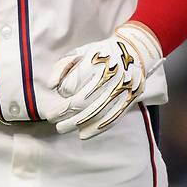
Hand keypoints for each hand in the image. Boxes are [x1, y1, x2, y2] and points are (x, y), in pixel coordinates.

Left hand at [46, 22, 163, 138]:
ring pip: (94, 113)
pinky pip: (111, 119)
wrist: (135, 52)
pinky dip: (95, 129)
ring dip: (74, 124)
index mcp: (95, 61)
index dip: (62, 91)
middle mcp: (108, 75)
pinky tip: (82, 134)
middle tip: (51, 117)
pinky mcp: (129, 99)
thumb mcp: (80, 52)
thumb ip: (61, 66)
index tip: (61, 93)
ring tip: (61, 128)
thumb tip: (51, 85)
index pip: (71, 84)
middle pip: (80, 102)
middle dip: (62, 113)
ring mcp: (121, 89)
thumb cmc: (101, 53)